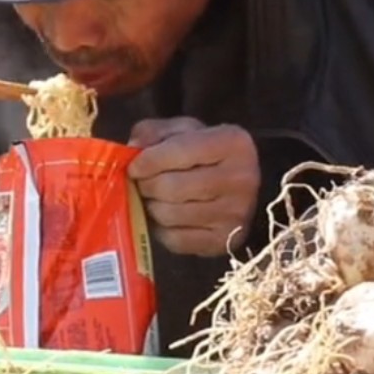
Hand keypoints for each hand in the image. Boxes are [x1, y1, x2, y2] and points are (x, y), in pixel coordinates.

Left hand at [126, 118, 260, 257]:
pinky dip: (162, 229)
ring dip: (152, 207)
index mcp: (232, 143)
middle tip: (142, 183)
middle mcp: (240, 179)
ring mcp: (234, 214)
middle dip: (147, 185)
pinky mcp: (224, 241)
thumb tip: (132, 151)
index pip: (179, 151)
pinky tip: (166, 217)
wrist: (241, 187)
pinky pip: (175, 240)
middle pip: (171, 187)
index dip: (148, 160)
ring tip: (153, 198)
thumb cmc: (207, 154)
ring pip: (169, 215)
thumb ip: (155, 133)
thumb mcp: (184, 131)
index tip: (133, 166)